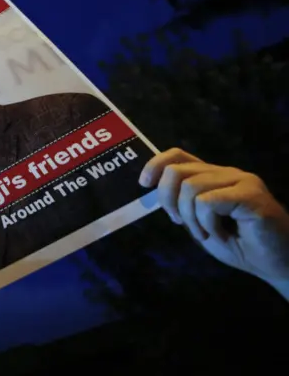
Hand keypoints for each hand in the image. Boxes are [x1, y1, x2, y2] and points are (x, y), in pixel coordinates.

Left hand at [140, 148, 288, 298]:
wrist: (279, 264)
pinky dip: (206, 222)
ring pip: (190, 187)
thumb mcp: (201, 224)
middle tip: (181, 223)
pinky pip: (208, 201)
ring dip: (190, 218)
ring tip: (207, 233)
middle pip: (177, 171)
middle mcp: (226, 172)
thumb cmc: (241, 246)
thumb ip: (181, 206)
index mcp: (213, 176)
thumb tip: (152, 190)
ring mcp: (241, 180)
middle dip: (168, 200)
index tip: (144, 184)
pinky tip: (221, 234)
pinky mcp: (251, 194)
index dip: (155, 165)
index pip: (178, 155)